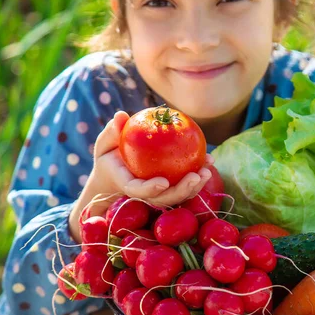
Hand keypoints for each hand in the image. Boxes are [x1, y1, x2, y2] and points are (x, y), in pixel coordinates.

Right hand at [69, 111, 211, 241]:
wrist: (115, 176)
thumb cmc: (110, 157)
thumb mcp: (105, 144)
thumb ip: (112, 132)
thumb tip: (121, 115)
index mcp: (127, 184)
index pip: (138, 190)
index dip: (151, 189)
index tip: (163, 182)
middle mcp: (145, 193)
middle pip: (164, 198)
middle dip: (181, 191)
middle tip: (195, 177)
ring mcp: (159, 194)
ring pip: (178, 196)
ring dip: (195, 187)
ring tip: (207, 171)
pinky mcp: (170, 189)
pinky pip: (185, 185)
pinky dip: (198, 177)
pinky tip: (209, 161)